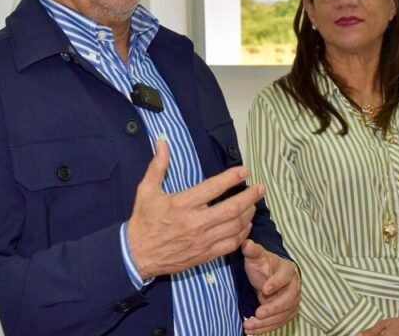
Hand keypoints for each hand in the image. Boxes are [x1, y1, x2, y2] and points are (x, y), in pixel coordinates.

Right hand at [127, 139, 264, 278]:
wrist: (137, 255)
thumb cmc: (143, 221)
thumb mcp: (146, 191)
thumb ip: (158, 166)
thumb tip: (162, 142)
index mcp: (182, 204)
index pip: (214, 187)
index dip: (232, 177)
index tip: (244, 170)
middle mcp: (196, 222)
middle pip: (232, 208)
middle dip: (250, 196)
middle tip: (261, 188)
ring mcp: (202, 240)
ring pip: (235, 226)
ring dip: (249, 214)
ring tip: (254, 204)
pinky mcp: (205, 255)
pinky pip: (231, 244)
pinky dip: (242, 234)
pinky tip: (246, 225)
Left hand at [242, 240, 300, 334]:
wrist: (269, 277)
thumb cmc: (263, 265)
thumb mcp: (256, 256)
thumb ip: (252, 251)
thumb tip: (246, 243)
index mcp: (288, 270)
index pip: (285, 277)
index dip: (276, 283)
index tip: (264, 290)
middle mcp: (294, 287)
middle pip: (288, 300)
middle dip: (273, 308)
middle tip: (257, 313)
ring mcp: (293, 302)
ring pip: (283, 315)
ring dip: (267, 322)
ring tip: (248, 326)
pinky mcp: (288, 313)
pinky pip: (279, 323)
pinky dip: (266, 328)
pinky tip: (252, 332)